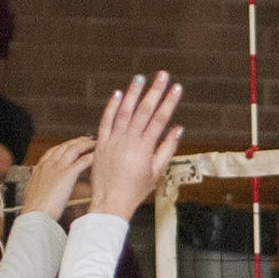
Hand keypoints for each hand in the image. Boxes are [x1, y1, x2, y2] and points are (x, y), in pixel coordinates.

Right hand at [25, 134, 95, 220]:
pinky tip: (96, 156)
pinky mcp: (67, 174)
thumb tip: (37, 179)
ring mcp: (58, 168)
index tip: (71, 145)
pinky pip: (81, 161)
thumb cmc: (34, 208)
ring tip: (94, 143)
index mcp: (40, 168)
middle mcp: (48, 164)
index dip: (64, 146)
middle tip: (86, 139)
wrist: (35, 214)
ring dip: (85, 144)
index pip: (53, 151)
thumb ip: (37, 182)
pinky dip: (90, 157)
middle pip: (64, 146)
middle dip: (77, 141)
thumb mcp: (32, 191)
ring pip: (73, 149)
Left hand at [88, 73, 183, 218]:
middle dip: (154, 91)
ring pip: (124, 112)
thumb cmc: (135, 190)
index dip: (169, 102)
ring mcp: (113, 140)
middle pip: (144, 111)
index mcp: (144, 148)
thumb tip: (178, 129)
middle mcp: (129, 141)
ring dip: (133, 93)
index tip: (176, 88)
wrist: (111, 202)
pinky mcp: (101, 143)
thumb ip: (167, 149)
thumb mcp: (156, 172)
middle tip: (162, 75)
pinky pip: (106, 121)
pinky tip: (118, 94)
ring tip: (140, 78)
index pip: (160, 119)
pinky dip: (112, 107)